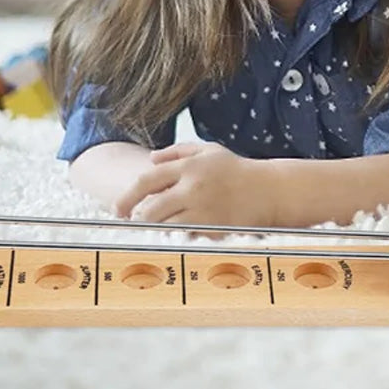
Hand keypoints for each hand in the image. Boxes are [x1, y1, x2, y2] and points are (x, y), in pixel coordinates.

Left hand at [113, 141, 278, 229]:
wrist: (270, 190)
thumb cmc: (236, 170)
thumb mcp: (208, 150)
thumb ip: (177, 151)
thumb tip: (150, 160)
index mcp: (189, 166)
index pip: (147, 181)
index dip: (127, 196)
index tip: (117, 209)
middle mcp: (194, 188)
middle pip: (152, 209)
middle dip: (138, 220)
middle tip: (132, 225)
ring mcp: (205, 211)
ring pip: (167, 227)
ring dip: (156, 231)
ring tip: (152, 230)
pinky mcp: (216, 230)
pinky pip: (187, 238)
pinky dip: (178, 238)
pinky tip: (176, 236)